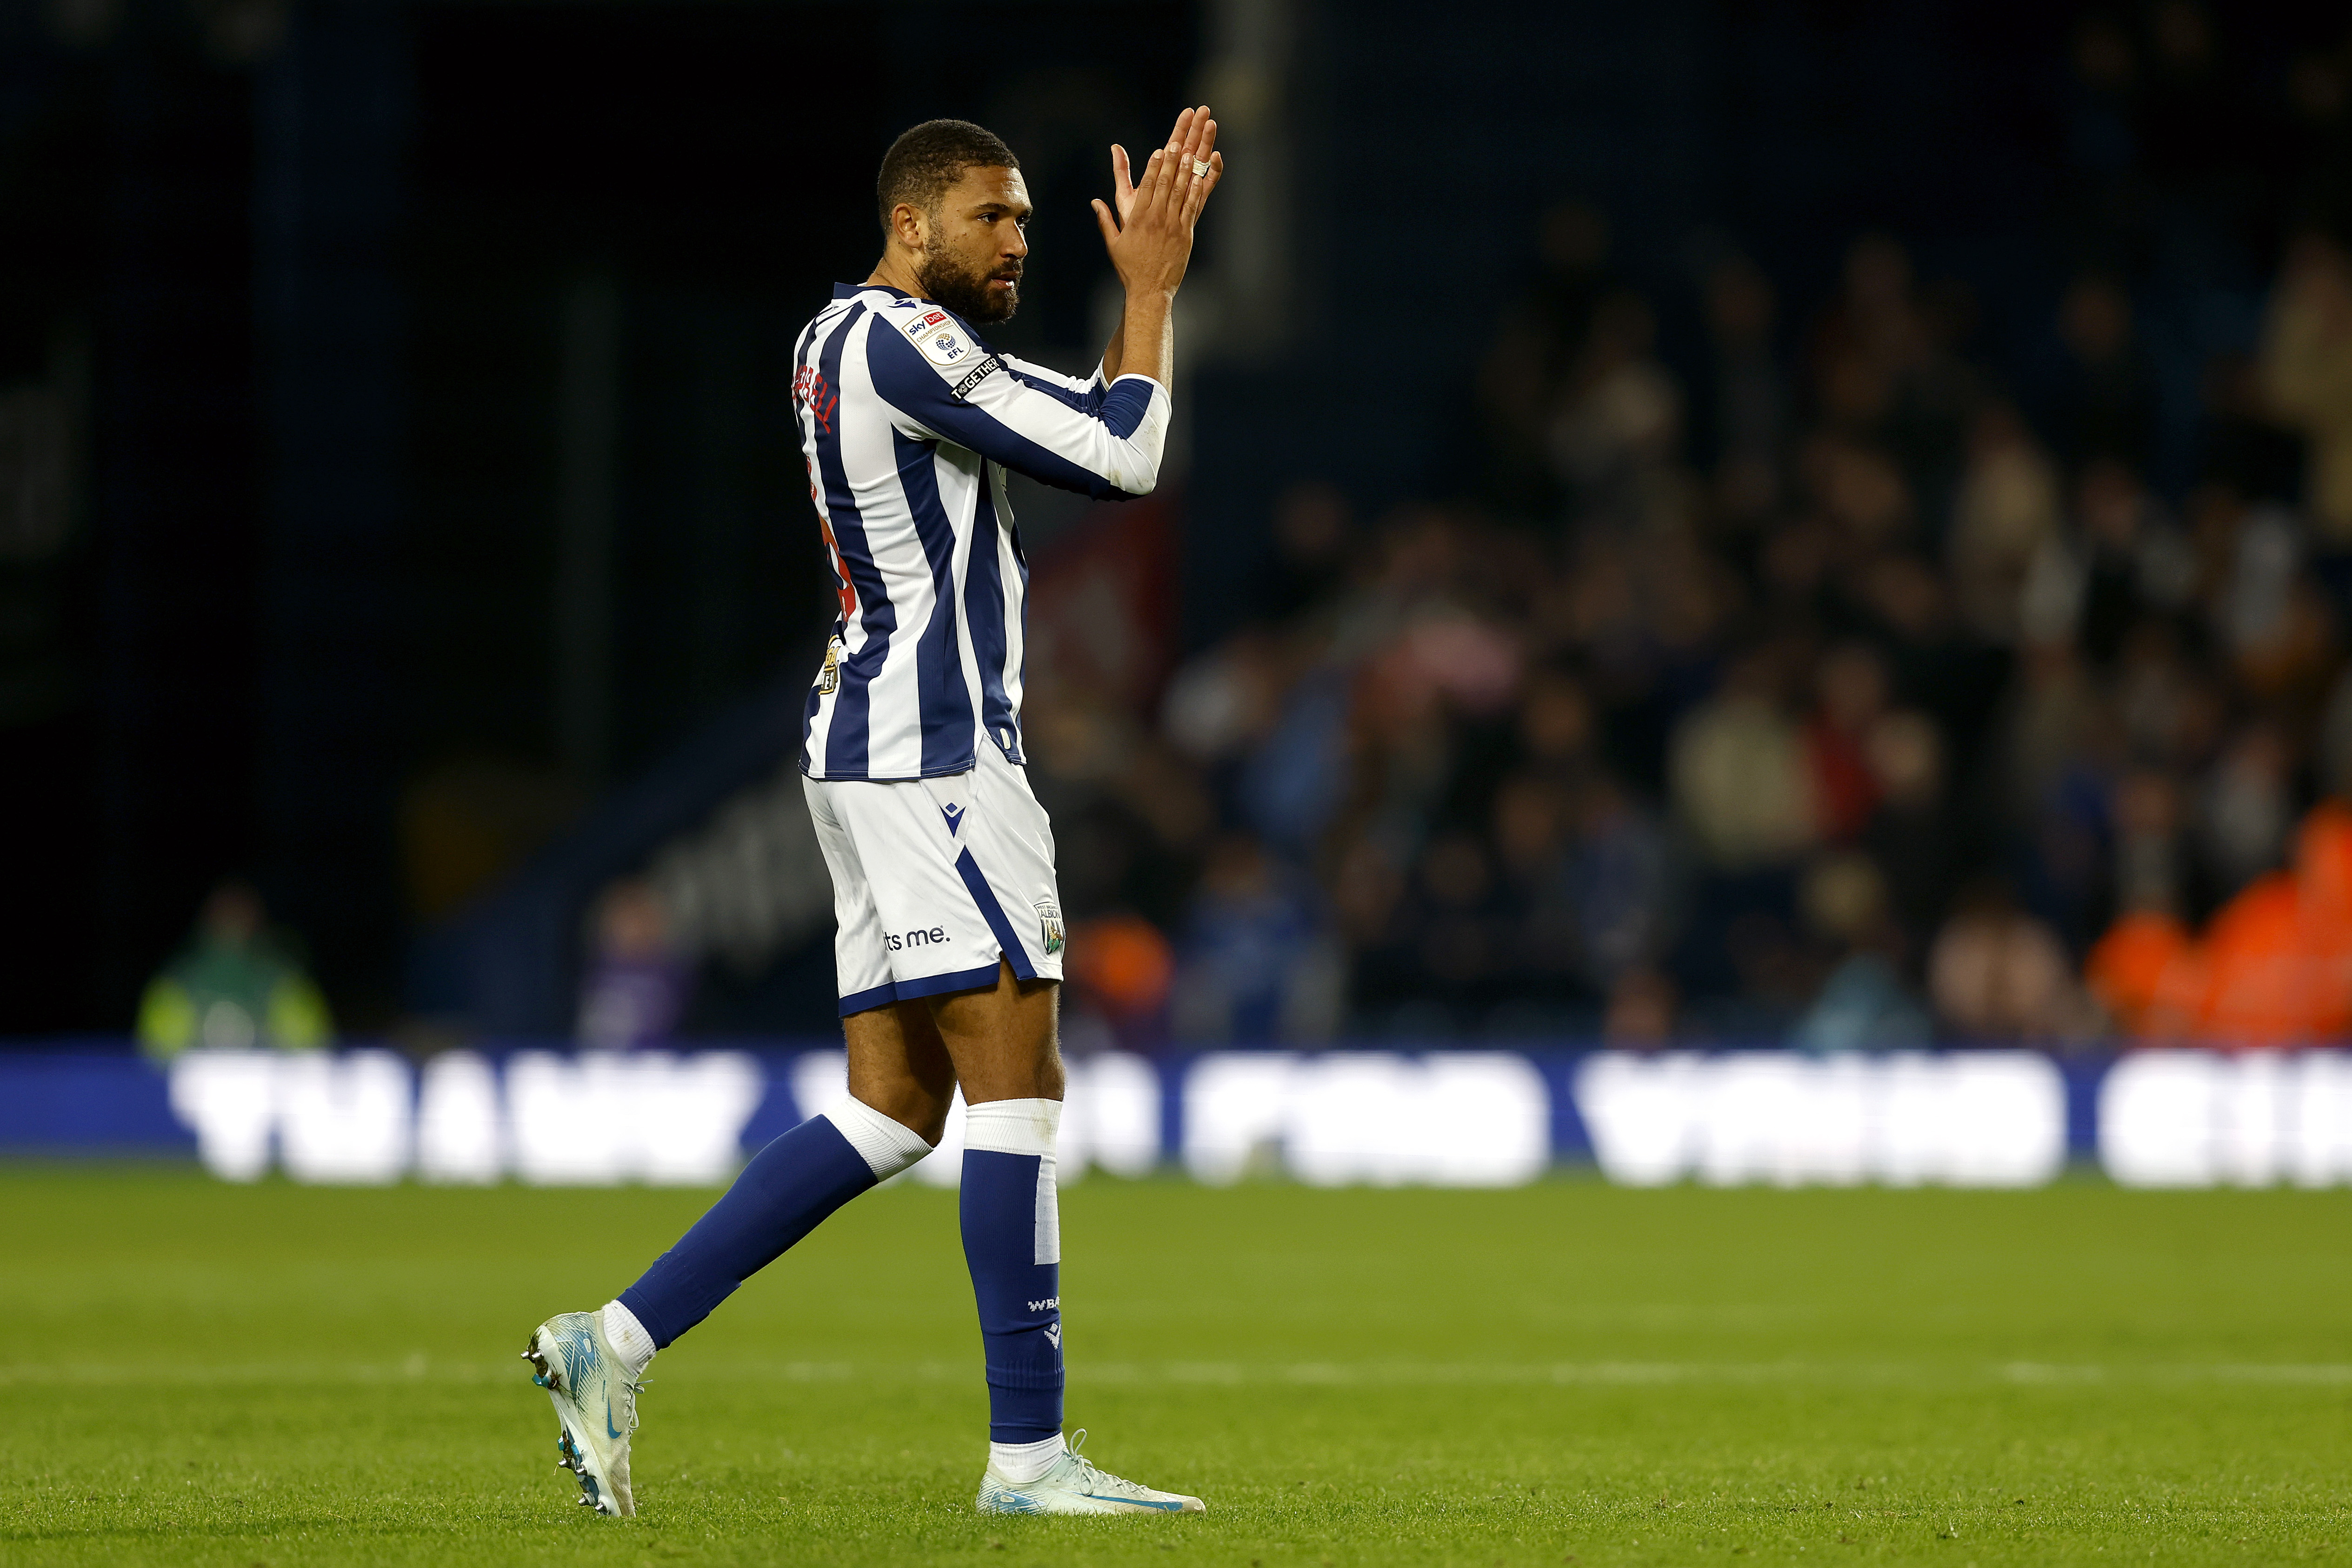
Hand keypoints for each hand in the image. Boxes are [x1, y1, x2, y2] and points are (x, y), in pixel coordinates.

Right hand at [1092, 105, 1222, 297]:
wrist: (1150, 290)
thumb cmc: (1130, 268)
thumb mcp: (1113, 244)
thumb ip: (1105, 220)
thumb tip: (1095, 202)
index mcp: (1137, 218)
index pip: (1146, 186)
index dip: (1154, 166)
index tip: (1159, 151)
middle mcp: (1156, 218)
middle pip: (1165, 183)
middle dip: (1171, 161)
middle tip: (1176, 143)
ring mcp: (1172, 225)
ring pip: (1180, 192)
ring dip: (1185, 171)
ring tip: (1189, 153)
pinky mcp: (1185, 234)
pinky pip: (1191, 208)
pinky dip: (1194, 191)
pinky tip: (1198, 178)